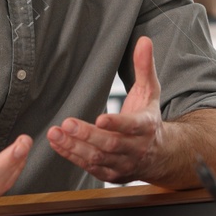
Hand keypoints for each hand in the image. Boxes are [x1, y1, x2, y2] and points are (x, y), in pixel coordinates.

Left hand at [48, 35, 162, 182]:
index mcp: (146, 127)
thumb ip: (145, 67)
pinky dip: (71, 156)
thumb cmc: (149, 119)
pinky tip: (57, 144)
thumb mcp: (151, 92)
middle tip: (67, 123)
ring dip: (74, 147)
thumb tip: (144, 40)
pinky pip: (89, 168)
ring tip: (55, 133)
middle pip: (110, 144)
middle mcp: (135, 148)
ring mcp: (122, 164)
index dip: (116, 124)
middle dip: (87, 135)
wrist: (160, 155)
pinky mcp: (110, 174)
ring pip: (97, 158)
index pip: (132, 127)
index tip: (100, 118)